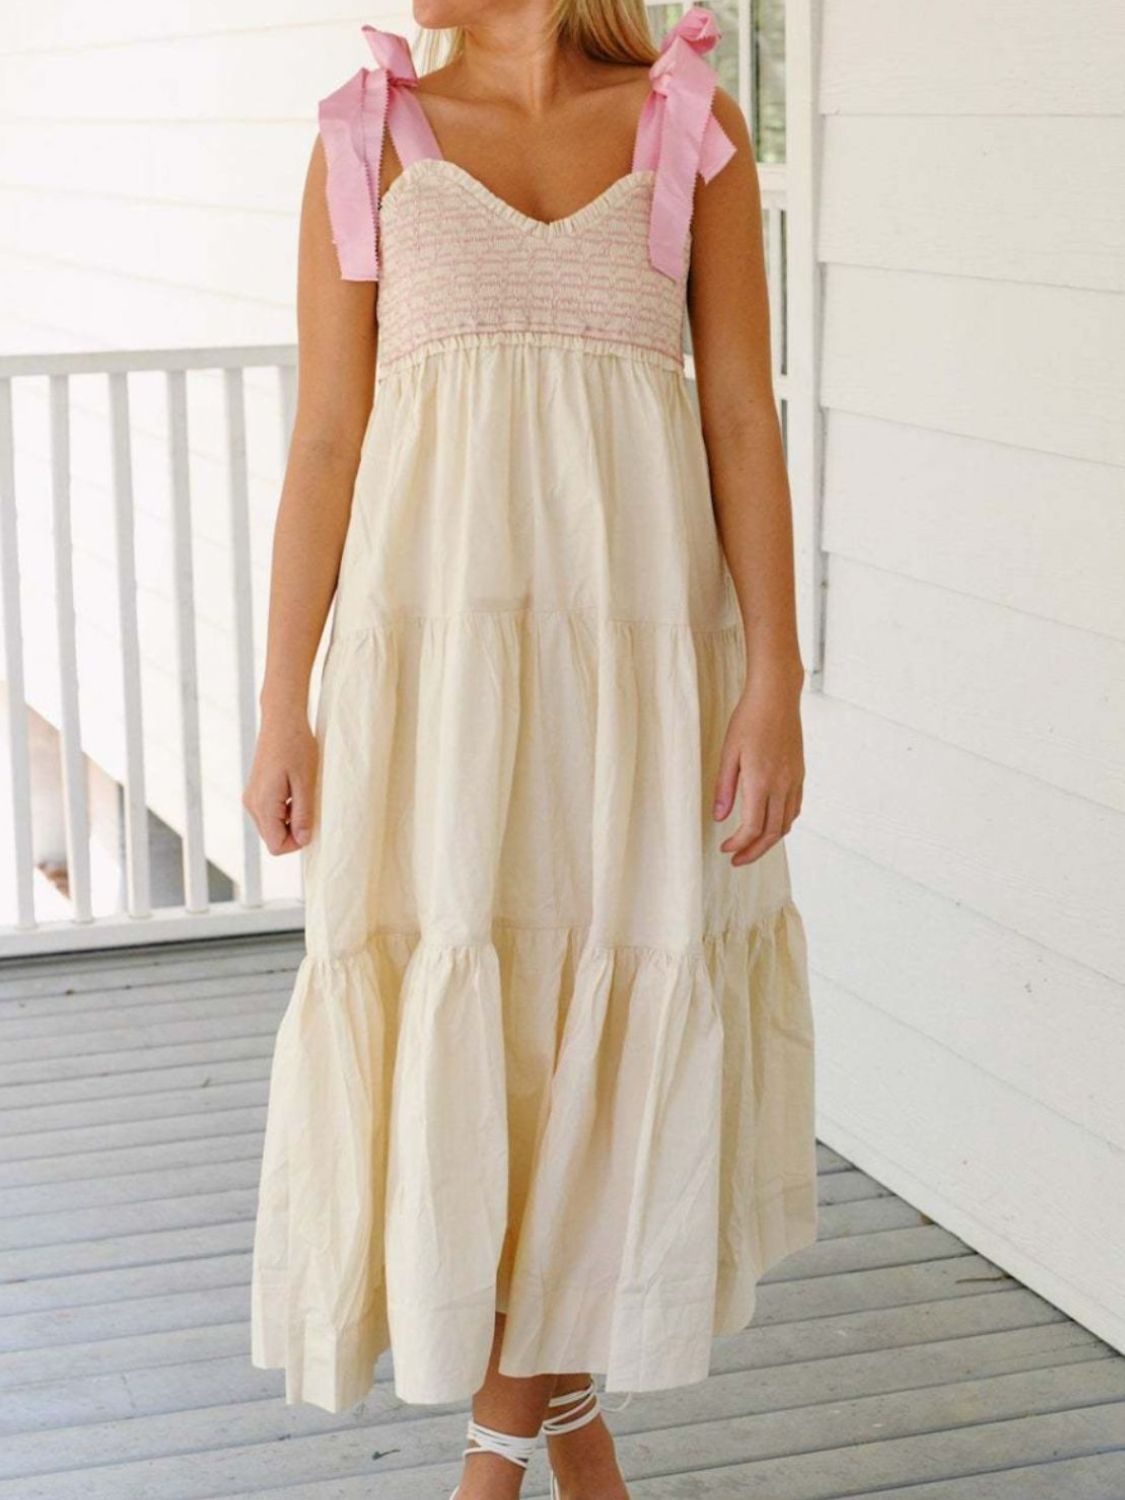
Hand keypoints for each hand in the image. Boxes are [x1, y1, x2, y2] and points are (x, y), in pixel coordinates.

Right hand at [242, 711, 318, 854]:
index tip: (311, 822)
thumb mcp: (306, 782)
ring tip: (301, 795)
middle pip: (272, 839)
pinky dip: (284, 811)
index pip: (276, 846)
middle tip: (308, 806)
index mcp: (264, 804)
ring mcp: (252, 797)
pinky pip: (270, 814)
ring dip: (289, 820)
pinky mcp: (255, 791)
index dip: (297, 842)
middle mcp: (252, 804)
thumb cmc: (297, 746)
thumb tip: (303, 840)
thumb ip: (303, 813)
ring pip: (271, 827)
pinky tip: (294, 791)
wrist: (282, 720)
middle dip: (293, 831)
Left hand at [712, 669, 803, 865]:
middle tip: (737, 860)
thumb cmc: (749, 720)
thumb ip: (724, 788)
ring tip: (751, 846)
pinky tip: (769, 824)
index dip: (738, 844)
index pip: (752, 828)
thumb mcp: (728, 753)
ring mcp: (794, 780)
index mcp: (761, 781)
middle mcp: (782, 785)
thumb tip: (719, 818)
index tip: (724, 849)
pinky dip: (781, 824)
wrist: (777, 696)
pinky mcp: (799, 774)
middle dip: (754, 852)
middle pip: (771, 833)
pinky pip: (794, 809)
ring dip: (768, 841)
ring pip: (786, 824)